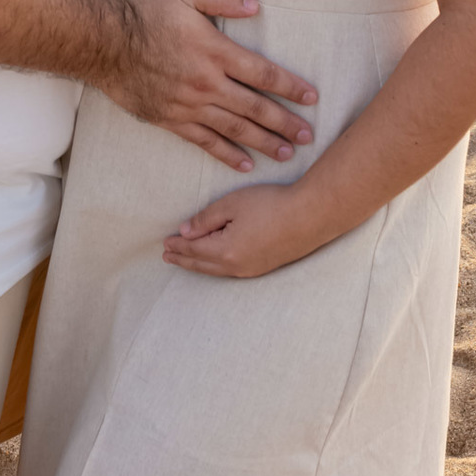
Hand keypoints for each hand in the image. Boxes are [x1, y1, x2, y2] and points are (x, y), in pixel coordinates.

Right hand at [103, 0, 316, 173]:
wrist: (103, 43)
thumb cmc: (144, 13)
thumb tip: (255, 6)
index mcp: (215, 52)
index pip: (263, 73)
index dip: (290, 87)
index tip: (311, 98)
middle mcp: (207, 83)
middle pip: (255, 108)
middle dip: (285, 123)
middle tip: (308, 136)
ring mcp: (189, 105)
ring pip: (235, 130)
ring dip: (263, 143)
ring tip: (286, 153)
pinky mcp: (171, 120)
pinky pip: (204, 142)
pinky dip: (226, 154)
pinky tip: (244, 164)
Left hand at [163, 181, 321, 277]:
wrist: (311, 216)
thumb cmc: (271, 204)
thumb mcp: (233, 204)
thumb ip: (206, 218)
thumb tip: (185, 231)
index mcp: (225, 250)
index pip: (193, 248)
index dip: (178, 244)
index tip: (164, 242)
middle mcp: (236, 266)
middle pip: (201, 264)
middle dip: (183, 258)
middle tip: (167, 256)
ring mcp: (251, 270)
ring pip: (216, 271)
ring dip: (198, 265)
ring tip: (185, 260)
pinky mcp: (263, 267)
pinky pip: (230, 271)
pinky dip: (215, 267)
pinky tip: (214, 263)